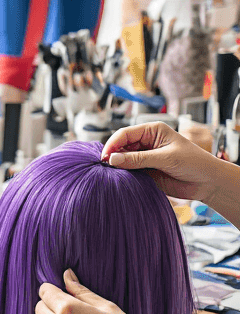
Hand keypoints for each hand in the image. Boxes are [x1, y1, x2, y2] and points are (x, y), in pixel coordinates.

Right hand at [101, 120, 218, 200]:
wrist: (207, 182)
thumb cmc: (193, 162)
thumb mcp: (165, 158)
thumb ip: (138, 159)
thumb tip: (113, 159)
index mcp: (152, 131)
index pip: (126, 134)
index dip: (113, 144)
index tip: (105, 156)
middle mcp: (147, 142)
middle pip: (122, 146)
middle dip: (113, 154)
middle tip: (105, 166)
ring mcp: (146, 157)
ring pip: (124, 159)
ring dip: (117, 166)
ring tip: (110, 173)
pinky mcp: (147, 171)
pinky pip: (130, 172)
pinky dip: (124, 175)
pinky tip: (119, 179)